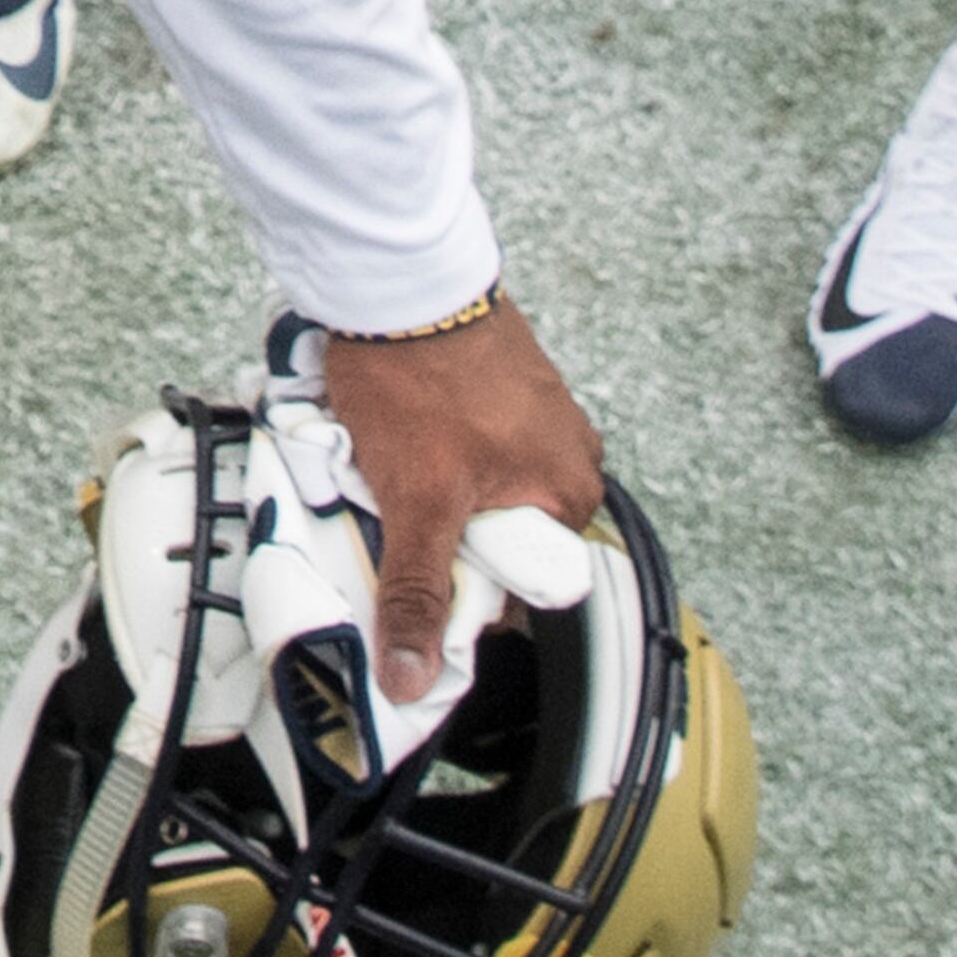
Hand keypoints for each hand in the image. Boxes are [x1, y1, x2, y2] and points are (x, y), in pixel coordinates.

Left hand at [321, 300, 604, 709]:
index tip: (413, 568)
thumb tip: (413, 681)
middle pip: (497, 526)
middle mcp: (569, 450)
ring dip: (433, 480)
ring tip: (385, 458)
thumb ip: (418, 594)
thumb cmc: (421, 381)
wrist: (396, 275)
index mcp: (570, 493)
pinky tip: (393, 425)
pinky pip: (469, 431)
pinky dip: (433, 437)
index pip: (520, 581)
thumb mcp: (417, 503)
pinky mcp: (500, 372)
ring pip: (478, 477)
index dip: (461, 584)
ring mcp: (537, 405)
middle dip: (443, 526)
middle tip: (390, 506)